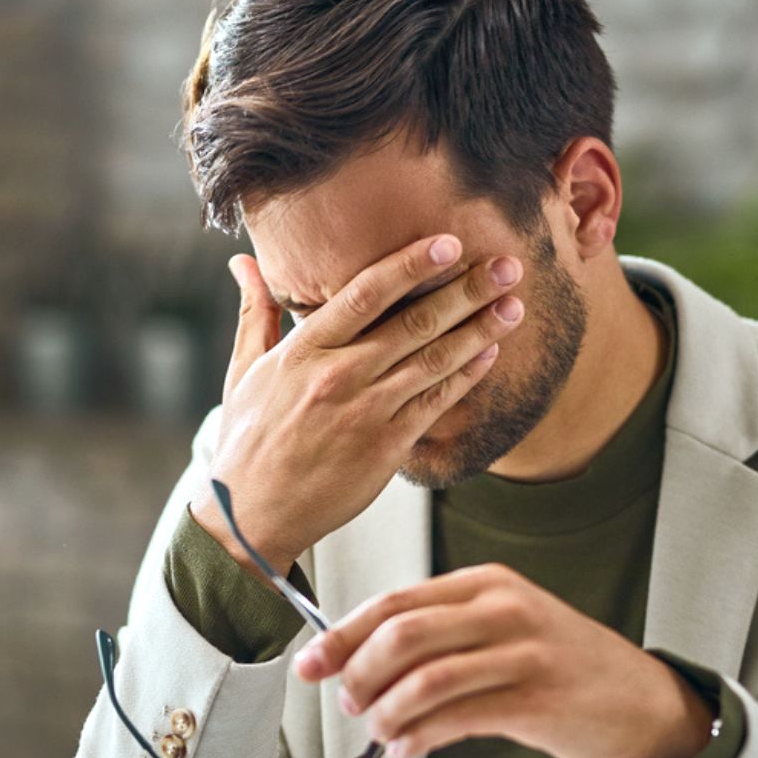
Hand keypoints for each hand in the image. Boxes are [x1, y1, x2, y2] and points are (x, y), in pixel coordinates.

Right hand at [190, 235, 526, 578]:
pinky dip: (466, 377)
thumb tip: (243, 262)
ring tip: (514, 305)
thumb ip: (254, 312)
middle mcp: (338, 377)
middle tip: (506, 265)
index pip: (365, 294)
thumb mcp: (243, 371)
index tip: (448, 241)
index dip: (410, 265)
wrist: (252, 515)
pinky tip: (490, 354)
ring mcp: (365, 414)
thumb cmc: (248, 440)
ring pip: (434, 362)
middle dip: (466, 291)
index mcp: (303, 351)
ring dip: (479, 331)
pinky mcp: (386, 448)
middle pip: (414, 323)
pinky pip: (435, 404)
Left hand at [293, 564, 714, 757]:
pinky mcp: (536, 699)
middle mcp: (503, 609)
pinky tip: (407, 746)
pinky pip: (458, 717)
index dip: (342, 634)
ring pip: (426, 678)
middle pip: (402, 634)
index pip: (395, 601)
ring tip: (378, 729)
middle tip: (348, 702)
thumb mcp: (500, 626)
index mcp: (484, 583)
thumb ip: (437, 634)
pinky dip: (420, 734)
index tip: (309, 664)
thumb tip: (354, 660)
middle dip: (359, 673)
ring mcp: (524, 653)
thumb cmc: (556, 663)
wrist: (640, 697)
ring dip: (386, 710)